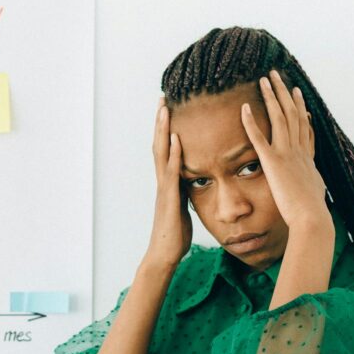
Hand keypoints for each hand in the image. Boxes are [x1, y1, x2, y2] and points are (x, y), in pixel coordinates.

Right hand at [144, 97, 192, 268]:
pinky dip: (173, 154)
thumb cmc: (174, 235)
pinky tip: (175, 139)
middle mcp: (163, 182)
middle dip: (160, 121)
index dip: (165, 129)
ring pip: (161, 153)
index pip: (165, 150)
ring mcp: (164, 189)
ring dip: (162, 130)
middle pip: (159, 144)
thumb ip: (185, 193)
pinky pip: (171, 172)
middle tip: (162, 98)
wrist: (164, 255)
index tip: (168, 109)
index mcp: (168, 183)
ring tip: (165, 109)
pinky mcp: (169, 198)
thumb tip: (194, 183)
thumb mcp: (183, 209)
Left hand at [240, 70, 328, 227]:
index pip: (304, 125)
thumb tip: (316, 182)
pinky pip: (259, 138)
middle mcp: (298, 150)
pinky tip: (244, 108)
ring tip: (264, 79)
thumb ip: (312, 181)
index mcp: (306, 156)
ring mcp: (287, 154)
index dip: (299, 107)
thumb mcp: (315, 190)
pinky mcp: (273, 163)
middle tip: (276, 75)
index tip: (296, 92)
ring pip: (279, 118)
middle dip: (284, 92)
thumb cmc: (311, 211)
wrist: (311, 218)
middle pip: (292, 113)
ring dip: (271, 96)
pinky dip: (251, 122)